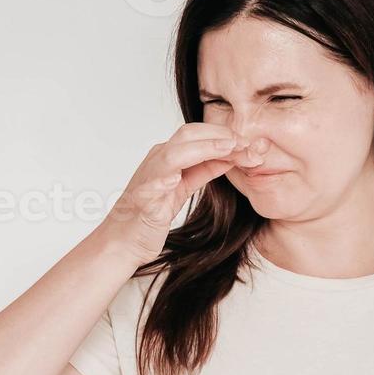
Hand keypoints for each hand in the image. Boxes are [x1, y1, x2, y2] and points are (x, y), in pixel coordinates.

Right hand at [100, 123, 268, 264]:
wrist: (122, 240)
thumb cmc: (150, 213)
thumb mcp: (183, 186)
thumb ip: (204, 169)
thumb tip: (230, 155)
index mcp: (168, 157)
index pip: (198, 134)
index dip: (224, 135)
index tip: (250, 141)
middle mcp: (157, 162)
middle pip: (187, 135)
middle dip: (218, 136)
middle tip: (245, 142)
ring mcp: (147, 179)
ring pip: (172, 154)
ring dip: (201, 149)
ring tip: (226, 149)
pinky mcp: (140, 201)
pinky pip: (150, 186)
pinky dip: (161, 180)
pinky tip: (173, 179)